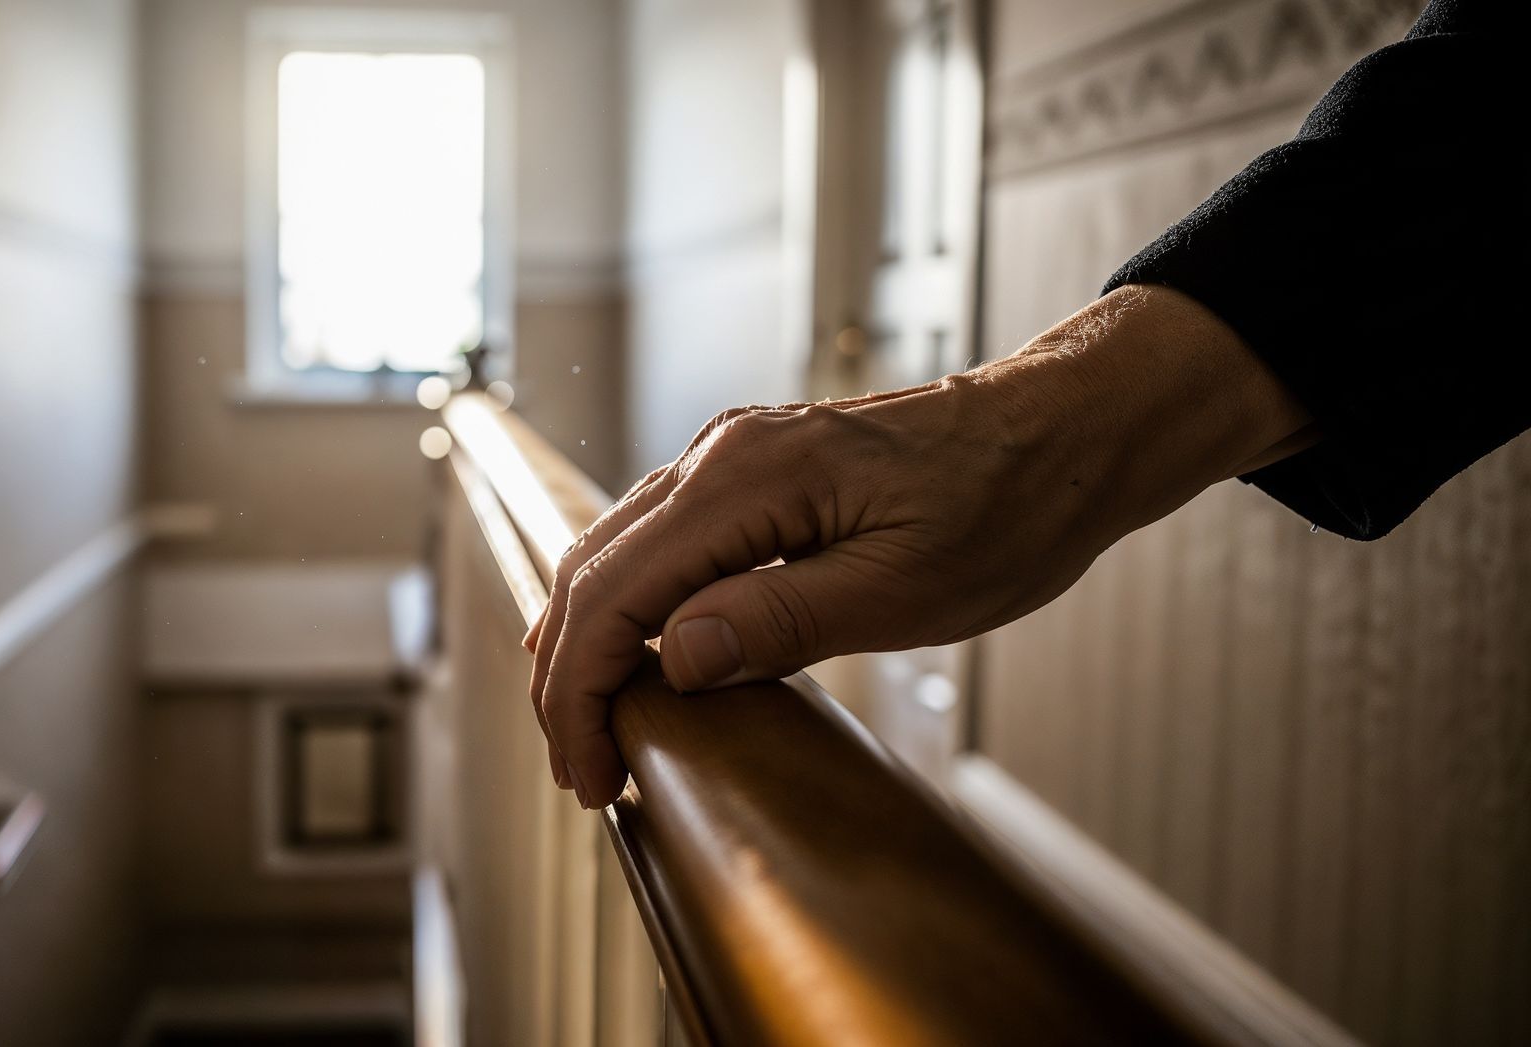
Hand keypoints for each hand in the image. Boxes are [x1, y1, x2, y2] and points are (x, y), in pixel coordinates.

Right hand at [524, 285, 1313, 807]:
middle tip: (585, 772)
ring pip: (612, 551)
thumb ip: (779, 619)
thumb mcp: (904, 588)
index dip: (584, 694)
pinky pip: (655, 540)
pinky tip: (634, 657)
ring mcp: (728, 457)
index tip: (594, 775)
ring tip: (596, 730)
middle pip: (590, 570)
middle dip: (568, 679)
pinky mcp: (749, 474)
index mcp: (745, 480)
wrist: (1061, 430)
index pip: (613, 594)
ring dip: (588, 643)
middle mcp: (717, 455)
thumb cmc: (1007, 506)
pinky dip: (625, 606)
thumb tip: (673, 660)